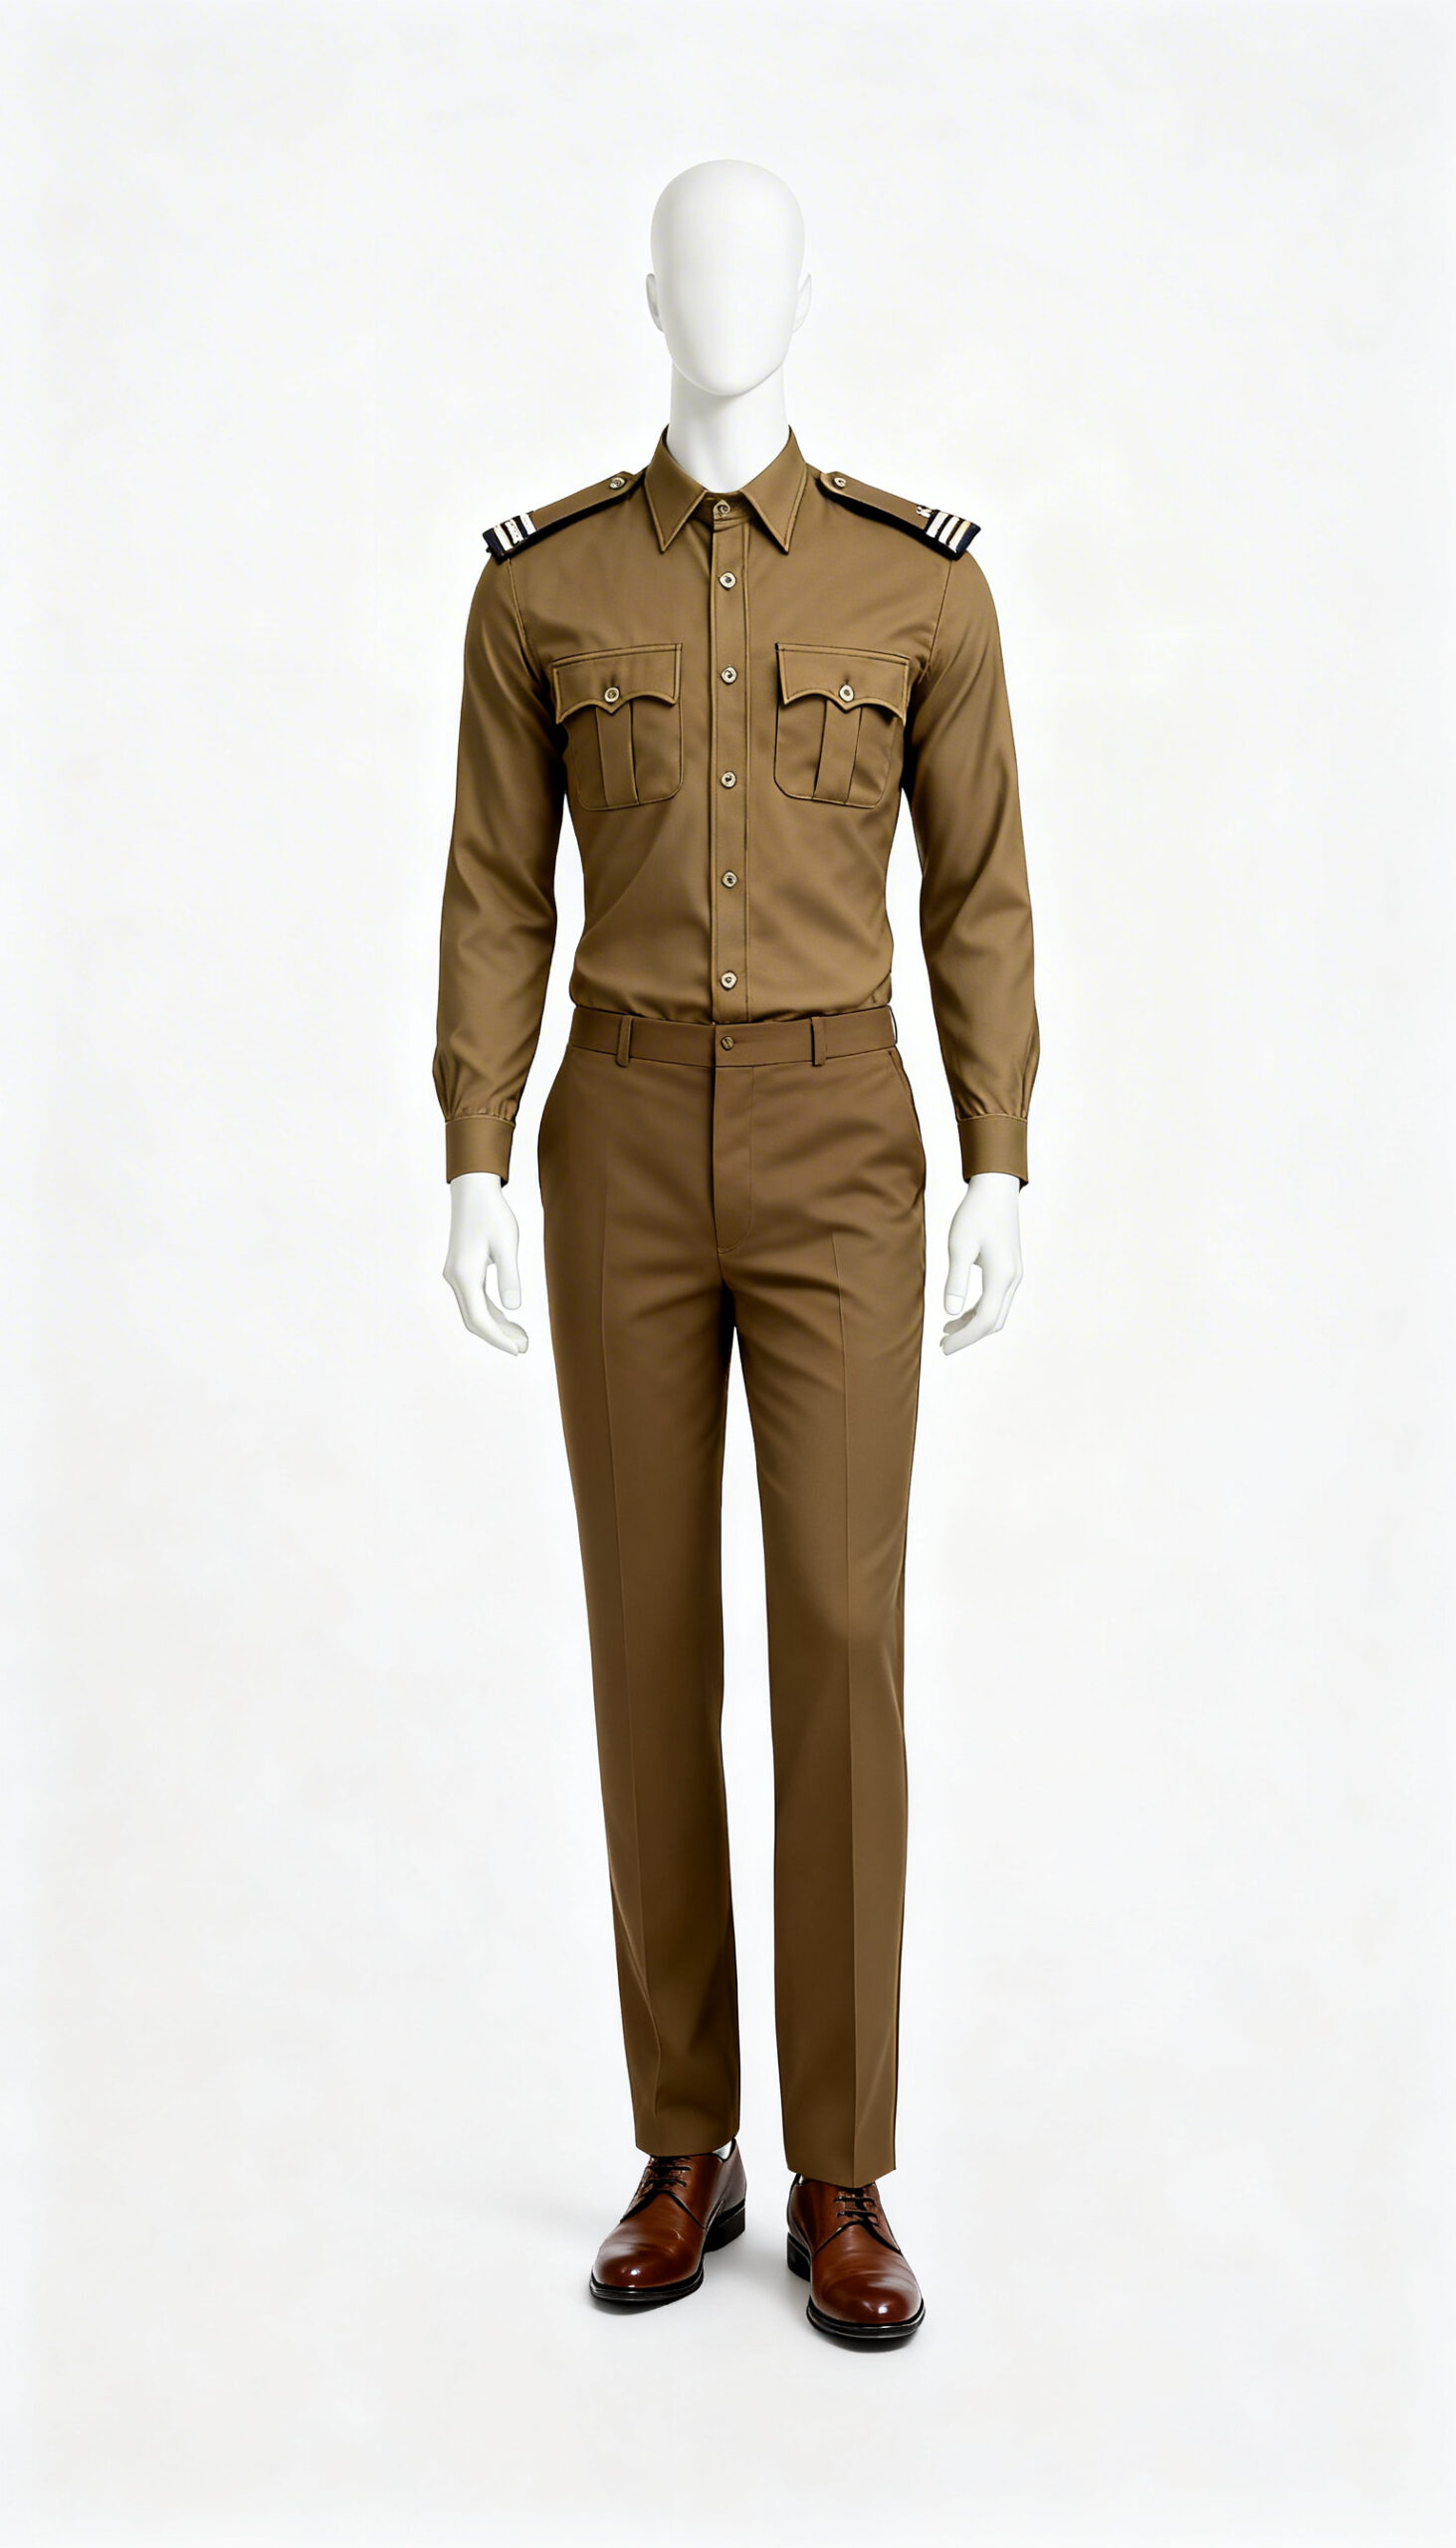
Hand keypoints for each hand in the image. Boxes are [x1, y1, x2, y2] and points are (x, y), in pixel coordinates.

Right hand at [442, 1171, 528, 1355]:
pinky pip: (475, 1299)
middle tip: (524, 1347)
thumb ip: (509, 1277)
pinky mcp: (461, 1270)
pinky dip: (492, 1312)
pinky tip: (509, 1318)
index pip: (480, 1319)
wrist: (473, 1191)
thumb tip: (513, 1308)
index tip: (518, 1350)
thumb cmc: (492, 1214)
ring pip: (474, 1311)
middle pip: (474, 1320)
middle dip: (498, 1337)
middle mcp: (455, 1278)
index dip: (498, 1338)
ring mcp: (456, 1275)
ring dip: (496, 1326)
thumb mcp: (506, 1245)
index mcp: (464, 1275)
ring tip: (521, 1337)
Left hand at [941, 1171, 1022, 1356]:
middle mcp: (1012, 1279)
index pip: (984, 1321)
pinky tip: (960, 1312)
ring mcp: (1014, 1274)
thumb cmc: (975, 1214)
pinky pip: (997, 1300)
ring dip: (974, 1325)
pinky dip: (979, 1311)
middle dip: (969, 1336)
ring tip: (947, 1330)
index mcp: (1001, 1276)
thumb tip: (950, 1312)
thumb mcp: (959, 1246)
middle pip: (994, 1322)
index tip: (944, 1348)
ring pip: (997, 1312)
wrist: (996, 1189)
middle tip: (943, 1345)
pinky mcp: (1010, 1269)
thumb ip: (956, 1281)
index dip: (964, 1339)